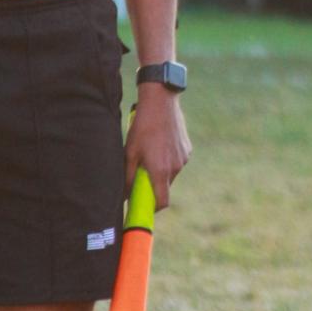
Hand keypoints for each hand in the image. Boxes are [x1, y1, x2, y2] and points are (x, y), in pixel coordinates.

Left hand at [125, 86, 190, 210]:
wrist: (161, 102)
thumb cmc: (142, 127)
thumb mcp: (130, 153)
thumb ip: (127, 177)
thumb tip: (124, 195)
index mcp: (161, 171)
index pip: (162, 202)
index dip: (153, 208)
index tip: (144, 206)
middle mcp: (176, 167)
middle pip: (165, 187)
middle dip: (153, 185)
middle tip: (140, 173)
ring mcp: (184, 158)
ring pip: (171, 173)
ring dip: (160, 170)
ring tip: (149, 152)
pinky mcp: (187, 148)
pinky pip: (177, 160)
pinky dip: (168, 159)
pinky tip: (159, 143)